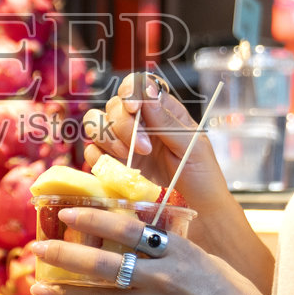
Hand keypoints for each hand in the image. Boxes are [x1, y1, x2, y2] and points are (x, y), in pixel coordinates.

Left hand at [30, 205, 289, 294]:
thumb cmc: (232, 294)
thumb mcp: (204, 258)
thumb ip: (170, 244)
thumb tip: (137, 223)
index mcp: (178, 251)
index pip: (128, 228)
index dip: (93, 220)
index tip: (68, 214)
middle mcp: (162, 277)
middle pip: (103, 264)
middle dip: (65, 255)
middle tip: (39, 247)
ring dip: (64, 291)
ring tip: (37, 285)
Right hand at [83, 75, 229, 211]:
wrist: (197, 209)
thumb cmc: (201, 175)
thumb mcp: (193, 146)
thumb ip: (168, 122)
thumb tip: (148, 95)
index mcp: (162, 110)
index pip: (137, 85)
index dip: (130, 92)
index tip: (135, 108)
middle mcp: (140, 122)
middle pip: (114, 105)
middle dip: (125, 126)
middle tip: (145, 148)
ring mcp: (124, 143)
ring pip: (96, 123)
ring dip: (109, 139)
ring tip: (129, 158)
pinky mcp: (113, 164)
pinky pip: (92, 151)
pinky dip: (97, 157)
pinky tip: (117, 168)